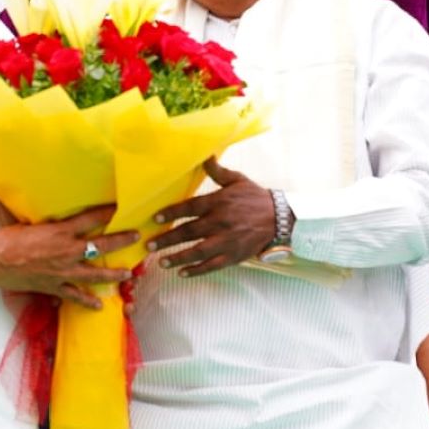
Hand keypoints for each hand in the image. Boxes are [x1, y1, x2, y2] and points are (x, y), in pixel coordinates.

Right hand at [0, 205, 137, 308]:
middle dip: (121, 240)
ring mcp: (63, 271)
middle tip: (136, 237)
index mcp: (61, 231)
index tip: (120, 207)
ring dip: (113, 274)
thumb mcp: (33, 224)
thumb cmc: (8, 239)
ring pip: (95, 274)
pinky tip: (99, 305)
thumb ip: (52, 225)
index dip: (107, 212)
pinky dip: (87, 301)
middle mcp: (67, 251)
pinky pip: (74, 296)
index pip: (91, 218)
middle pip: (101, 245)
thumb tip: (61, 220)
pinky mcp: (54, 286)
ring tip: (128, 273)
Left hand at [146, 159, 275, 276]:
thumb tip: (205, 155)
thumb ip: (217, 171)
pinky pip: (212, 265)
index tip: (155, 218)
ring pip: (197, 252)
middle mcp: (220, 222)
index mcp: (218, 202)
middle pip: (188, 232)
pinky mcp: (233, 256)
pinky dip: (196, 270)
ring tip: (161, 262)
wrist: (280, 218)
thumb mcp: (237, 180)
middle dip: (166, 239)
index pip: (190, 208)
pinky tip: (182, 273)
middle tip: (149, 244)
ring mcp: (226, 241)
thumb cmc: (256, 197)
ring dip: (177, 257)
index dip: (171, 213)